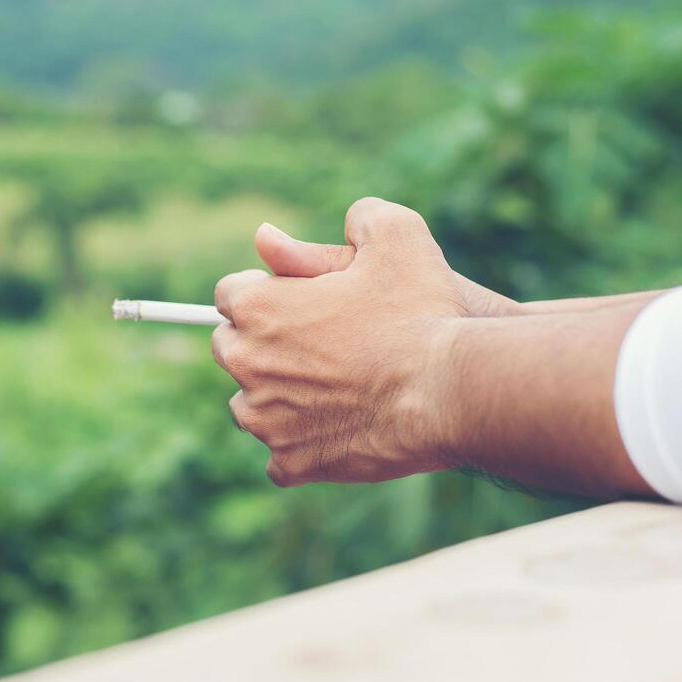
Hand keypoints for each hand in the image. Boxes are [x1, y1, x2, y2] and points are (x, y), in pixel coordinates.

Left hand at [212, 198, 466, 486]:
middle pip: (229, 349)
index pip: (230, 294)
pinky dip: (299, 448)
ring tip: (325, 389)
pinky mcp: (291, 462)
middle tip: (312, 344)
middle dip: (260, 344)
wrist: (451, 390)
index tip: (297, 301)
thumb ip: (351, 219)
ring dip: (274, 398)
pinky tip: (332, 432)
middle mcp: (246, 364)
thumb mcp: (397, 236)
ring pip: (248, 406)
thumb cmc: (423, 311)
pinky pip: (277, 459)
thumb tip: (275, 236)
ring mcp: (265, 419)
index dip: (266, 293)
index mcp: (257, 307)